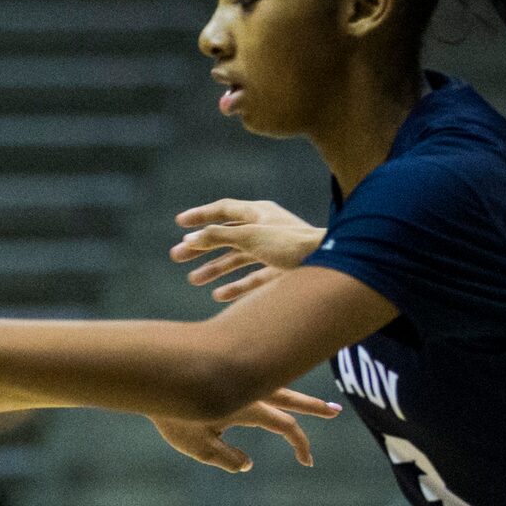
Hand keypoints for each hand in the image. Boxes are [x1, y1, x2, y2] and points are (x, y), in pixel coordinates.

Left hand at [145, 386, 334, 473]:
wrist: (153, 375)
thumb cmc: (171, 413)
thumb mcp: (197, 445)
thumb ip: (225, 458)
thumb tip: (247, 465)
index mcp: (250, 407)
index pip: (286, 427)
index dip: (301, 444)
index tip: (307, 462)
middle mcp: (250, 388)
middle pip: (291, 398)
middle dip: (314, 407)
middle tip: (335, 411)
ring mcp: (239, 376)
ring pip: (276, 381)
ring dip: (294, 392)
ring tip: (306, 393)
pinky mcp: (224, 369)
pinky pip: (255, 373)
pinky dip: (270, 378)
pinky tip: (268, 378)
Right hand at [170, 199, 326, 303]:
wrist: (328, 263)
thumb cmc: (290, 244)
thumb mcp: (249, 236)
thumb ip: (217, 236)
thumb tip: (189, 239)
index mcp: (258, 212)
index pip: (223, 210)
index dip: (200, 215)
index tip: (179, 223)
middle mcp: (264, 228)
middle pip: (226, 236)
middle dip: (201, 247)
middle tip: (176, 256)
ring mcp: (273, 250)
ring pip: (237, 258)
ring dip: (215, 268)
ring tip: (193, 280)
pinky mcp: (281, 270)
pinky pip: (253, 277)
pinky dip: (236, 286)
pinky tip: (219, 295)